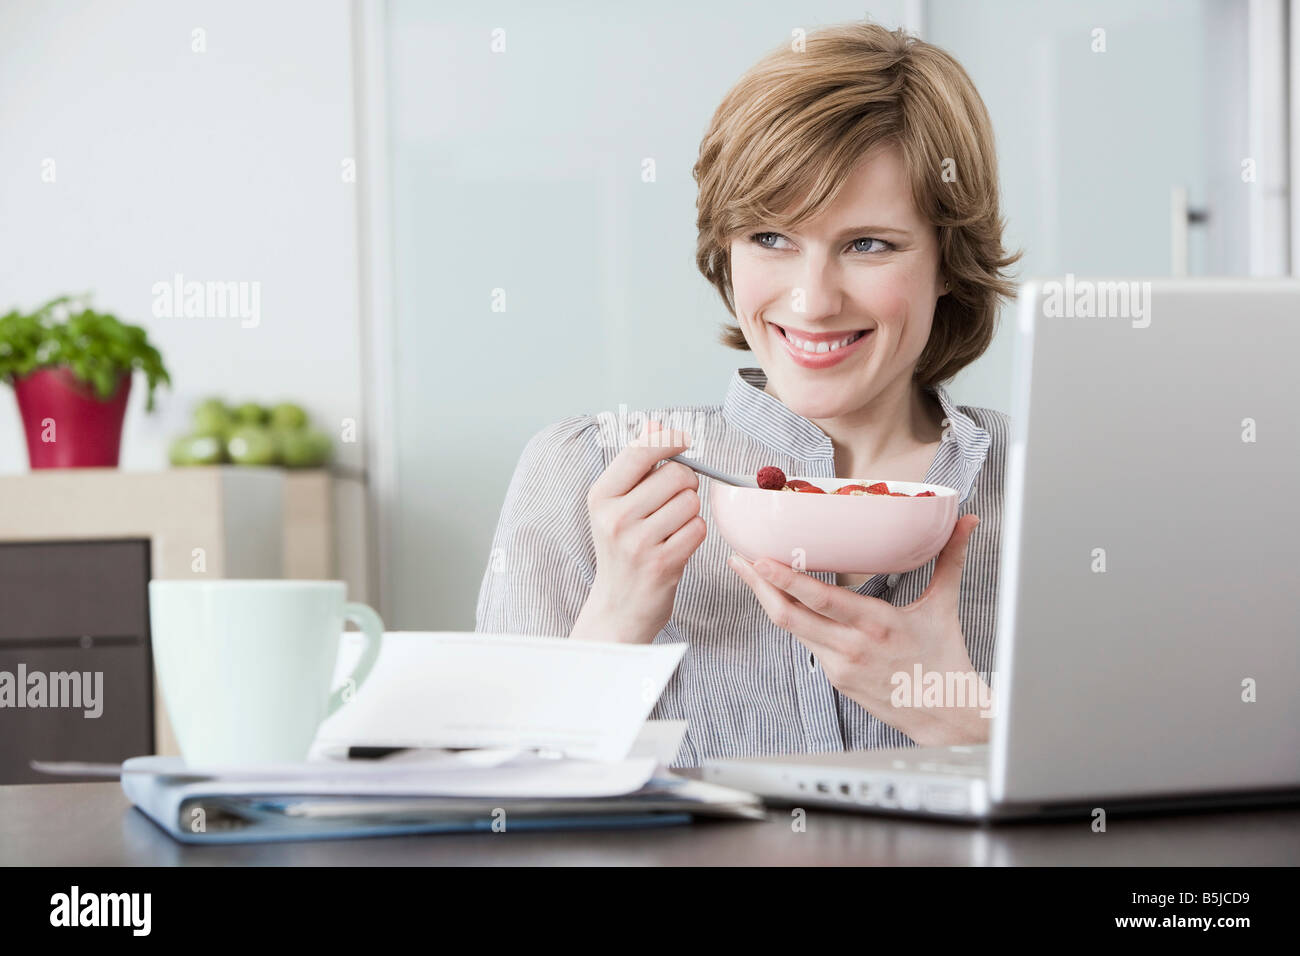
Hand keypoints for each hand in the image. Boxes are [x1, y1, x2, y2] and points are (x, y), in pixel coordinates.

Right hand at [570, 420, 706, 643]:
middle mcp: (615, 517)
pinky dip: (694, 534)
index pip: (641, 450)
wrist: (618, 607)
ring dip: (690, 511)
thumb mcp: (616, 505)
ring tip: (672, 527)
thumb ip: (636, 463)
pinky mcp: (663, 563)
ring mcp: (638, 542)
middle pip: (676, 474)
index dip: (670, 439)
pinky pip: (698, 529)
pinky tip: (677, 545)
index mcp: (600, 496)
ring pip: (691, 501)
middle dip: (685, 483)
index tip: (684, 440)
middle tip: (674, 500)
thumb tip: (655, 422)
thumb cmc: (621, 549)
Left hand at [728, 514, 992, 744]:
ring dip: (769, 601)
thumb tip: (966, 523)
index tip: (760, 560)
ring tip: (752, 575)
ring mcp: (839, 665)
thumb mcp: (944, 606)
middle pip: (789, 616)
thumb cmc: (944, 661)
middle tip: (738, 560)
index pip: (820, 599)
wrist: (944, 715)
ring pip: (792, 630)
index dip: (785, 580)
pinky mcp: (835, 678)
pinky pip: (807, 643)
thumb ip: (950, 559)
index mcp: (876, 624)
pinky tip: (782, 601)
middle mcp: (851, 646)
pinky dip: (794, 620)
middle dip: (758, 587)